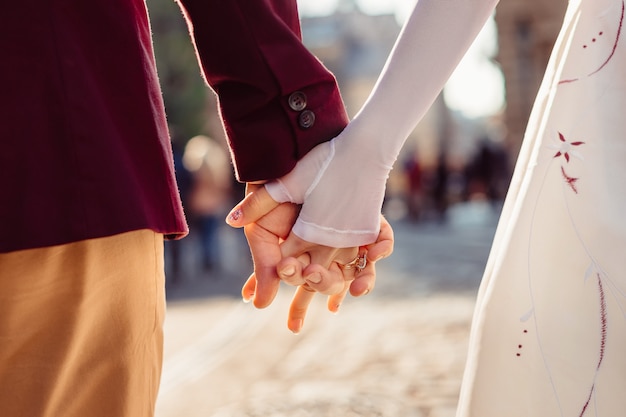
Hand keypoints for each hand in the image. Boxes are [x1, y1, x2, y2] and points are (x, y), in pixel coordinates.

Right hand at [227, 185, 393, 331]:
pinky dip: (381, 246)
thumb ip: (261, 263)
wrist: (301, 144)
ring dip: (364, 279)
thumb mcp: (263, 225)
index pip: (302, 286)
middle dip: (328, 289)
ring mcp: (348, 233)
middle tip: (324, 290)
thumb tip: (254, 303)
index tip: (296, 324)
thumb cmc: (278, 185)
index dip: (300, 308)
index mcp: (300, 251)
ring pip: (360, 268)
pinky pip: (381, 241)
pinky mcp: (367, 219)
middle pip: (332, 281)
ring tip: (360, 286)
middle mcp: (325, 246)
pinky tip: (376, 247)